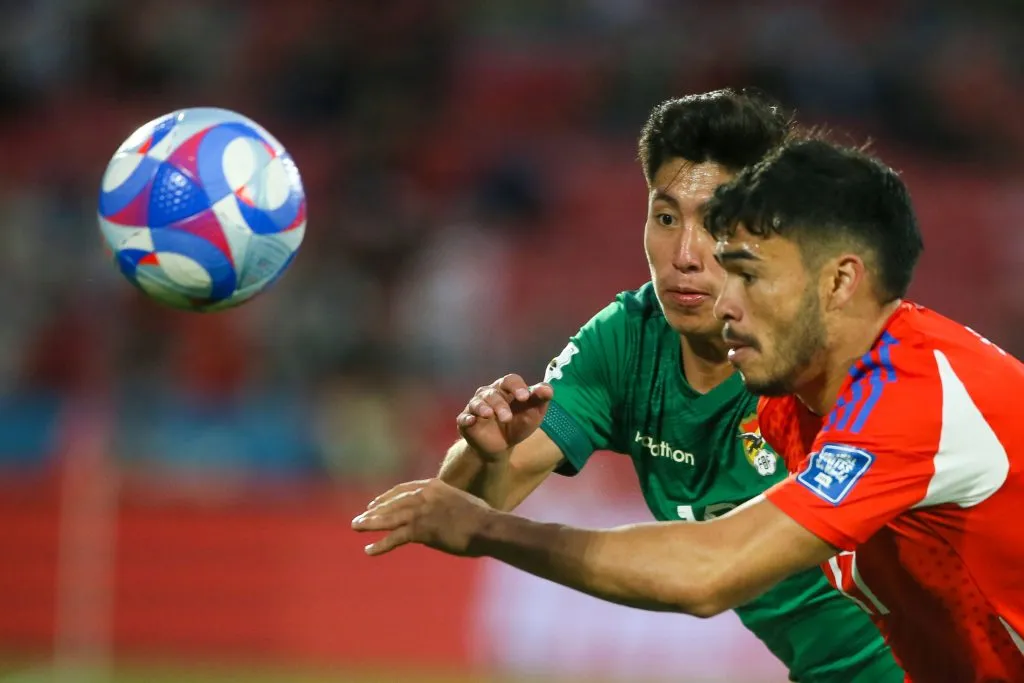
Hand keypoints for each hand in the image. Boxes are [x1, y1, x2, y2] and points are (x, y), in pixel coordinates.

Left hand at [352, 478, 493, 556]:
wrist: (488, 527)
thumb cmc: (482, 518)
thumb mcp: (460, 503)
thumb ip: (444, 506)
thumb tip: (435, 519)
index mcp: (433, 485)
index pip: (403, 489)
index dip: (386, 497)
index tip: (374, 503)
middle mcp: (424, 494)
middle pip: (392, 502)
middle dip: (374, 511)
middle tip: (359, 518)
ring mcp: (422, 511)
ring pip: (389, 517)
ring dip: (370, 523)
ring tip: (355, 527)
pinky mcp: (422, 529)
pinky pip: (395, 537)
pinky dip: (381, 545)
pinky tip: (369, 550)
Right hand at [458, 374, 553, 458]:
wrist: (502, 447)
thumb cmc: (518, 424)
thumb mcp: (533, 414)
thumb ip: (540, 400)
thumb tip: (547, 389)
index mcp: (506, 389)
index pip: (510, 380)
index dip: (517, 386)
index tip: (525, 397)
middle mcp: (489, 394)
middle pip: (493, 393)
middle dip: (500, 404)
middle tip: (507, 418)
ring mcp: (476, 407)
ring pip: (477, 402)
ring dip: (483, 408)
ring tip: (489, 415)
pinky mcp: (466, 421)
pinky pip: (464, 418)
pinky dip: (467, 418)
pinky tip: (471, 421)